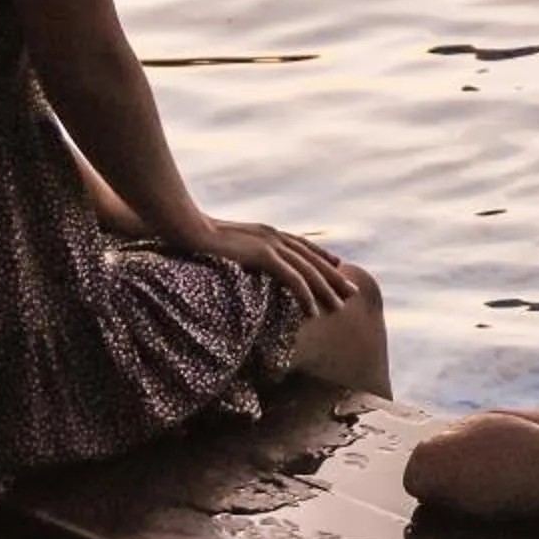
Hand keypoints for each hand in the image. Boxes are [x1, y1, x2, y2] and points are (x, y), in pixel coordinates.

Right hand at [194, 219, 355, 319]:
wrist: (186, 227)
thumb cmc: (199, 237)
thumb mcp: (226, 243)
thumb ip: (240, 250)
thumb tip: (241, 260)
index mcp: (267, 231)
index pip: (302, 245)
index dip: (322, 256)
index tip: (338, 267)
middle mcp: (274, 235)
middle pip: (312, 259)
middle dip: (334, 276)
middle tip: (352, 291)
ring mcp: (270, 243)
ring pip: (307, 270)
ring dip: (326, 290)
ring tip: (339, 307)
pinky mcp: (263, 255)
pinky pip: (292, 279)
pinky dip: (305, 295)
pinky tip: (313, 311)